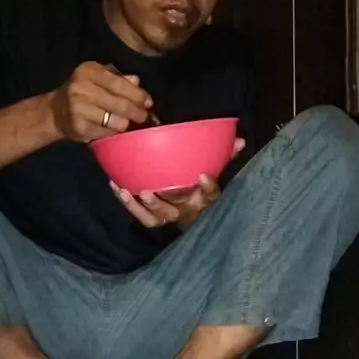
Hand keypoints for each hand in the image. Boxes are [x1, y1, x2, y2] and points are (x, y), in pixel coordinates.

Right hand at [50, 62, 152, 142]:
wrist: (56, 112)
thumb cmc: (83, 94)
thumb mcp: (97, 79)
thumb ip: (118, 79)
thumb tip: (138, 82)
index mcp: (88, 71)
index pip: (119, 83)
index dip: (137, 94)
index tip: (148, 102)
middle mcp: (81, 87)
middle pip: (120, 103)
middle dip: (137, 112)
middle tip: (144, 117)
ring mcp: (78, 108)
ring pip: (116, 120)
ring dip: (126, 124)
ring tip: (128, 124)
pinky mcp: (78, 126)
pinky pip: (106, 133)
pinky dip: (113, 133)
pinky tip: (112, 130)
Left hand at [110, 138, 244, 229]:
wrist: (192, 216)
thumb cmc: (201, 187)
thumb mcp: (215, 172)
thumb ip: (226, 156)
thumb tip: (241, 139)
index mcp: (205, 198)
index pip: (210, 194)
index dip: (207, 187)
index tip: (203, 176)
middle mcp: (187, 210)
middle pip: (178, 207)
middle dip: (165, 199)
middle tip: (151, 190)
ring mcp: (169, 216)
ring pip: (156, 215)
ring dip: (141, 204)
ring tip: (128, 190)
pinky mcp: (154, 219)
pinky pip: (141, 216)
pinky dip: (129, 204)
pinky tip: (118, 187)